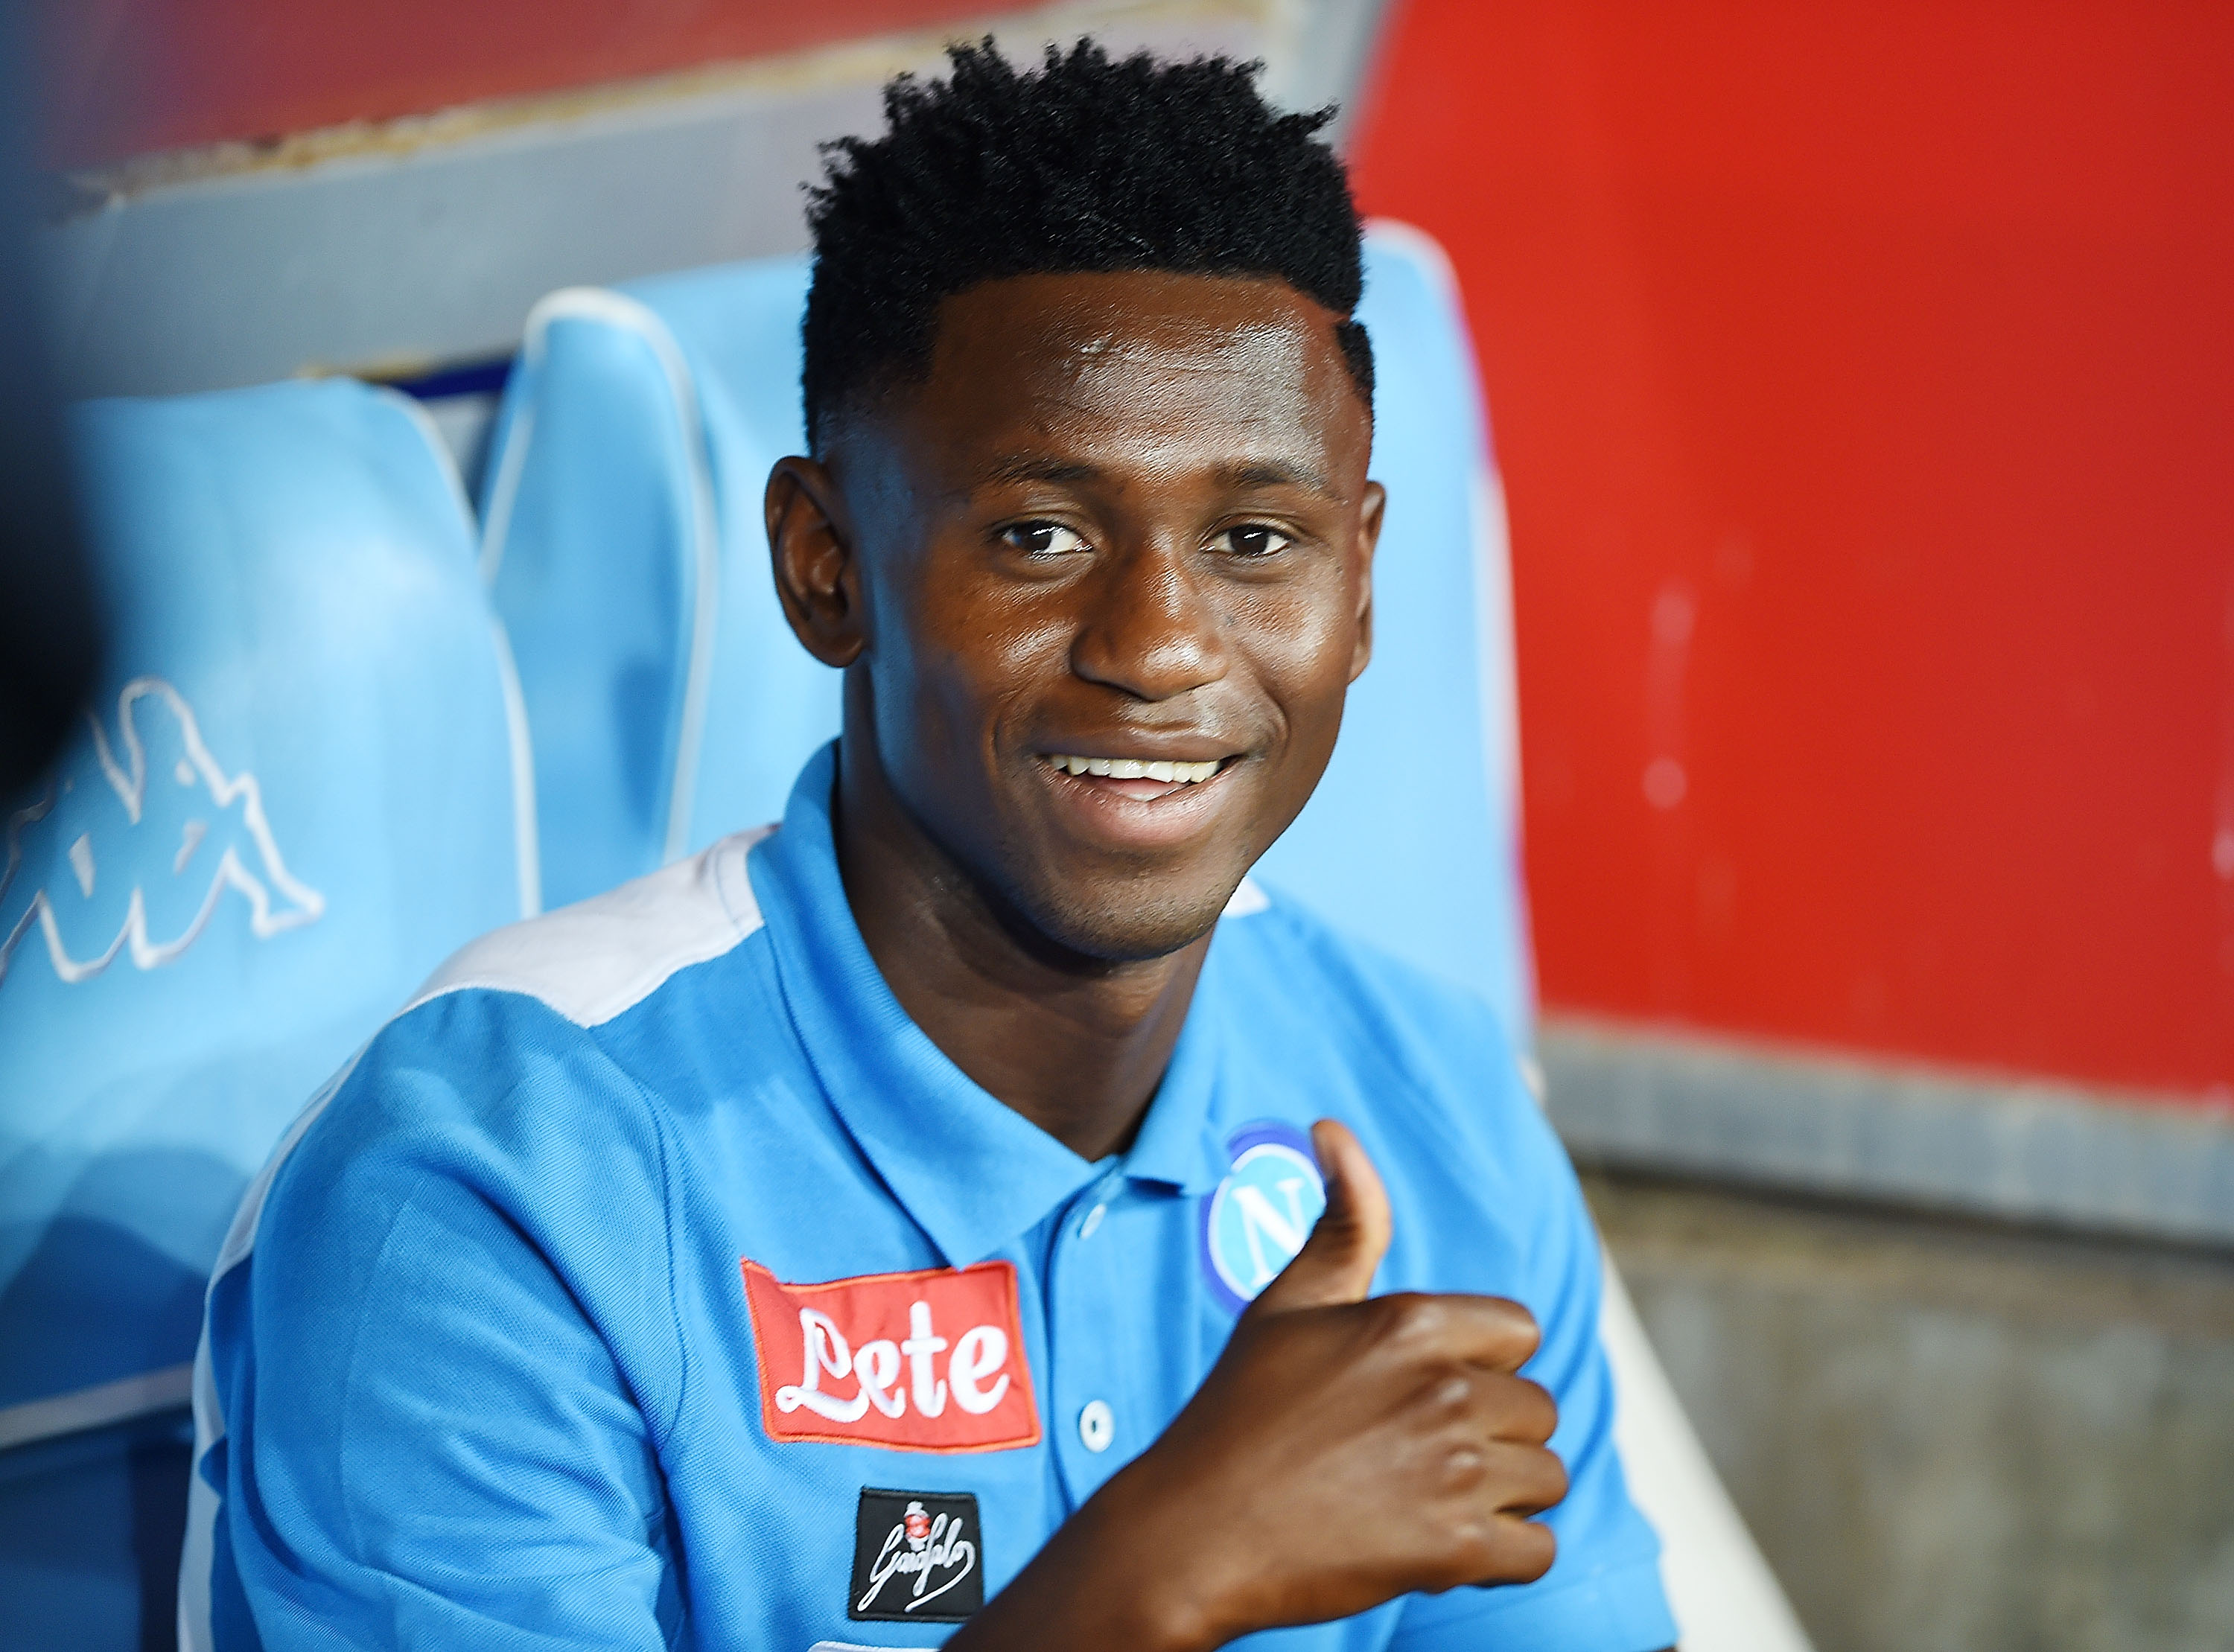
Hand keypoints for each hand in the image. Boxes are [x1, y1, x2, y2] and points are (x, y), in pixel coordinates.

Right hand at [955, 1119, 1566, 1651]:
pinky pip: (1538, 1551)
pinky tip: (1448, 1549)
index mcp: (1412, 1321)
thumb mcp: (1287, 1303)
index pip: (1518, 1333)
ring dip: (1503, 1496)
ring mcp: (1454, 1471)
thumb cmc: (1238, 1414)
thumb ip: (1341, 1222)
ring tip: (1430, 1501)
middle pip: (1537, 1409)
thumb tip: (1333, 1128)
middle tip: (1415, 1456)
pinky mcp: (1455, 1550)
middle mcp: (1445, 1388)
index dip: (1479, 1365)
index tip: (1423, 1393)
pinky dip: (1506, 1557)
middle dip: (1492, 1434)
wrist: (1194, 1534)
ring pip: (1546, 1477)